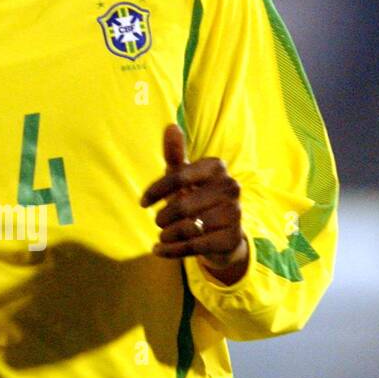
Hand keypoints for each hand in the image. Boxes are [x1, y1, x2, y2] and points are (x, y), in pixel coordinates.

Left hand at [140, 124, 248, 284]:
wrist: (221, 235)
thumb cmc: (196, 198)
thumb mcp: (183, 176)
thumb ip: (174, 154)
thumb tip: (171, 126)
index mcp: (217, 166)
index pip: (177, 176)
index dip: (156, 191)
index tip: (143, 203)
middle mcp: (231, 187)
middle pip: (182, 205)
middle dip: (163, 217)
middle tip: (159, 222)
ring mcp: (235, 212)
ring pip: (187, 227)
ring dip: (167, 235)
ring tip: (164, 235)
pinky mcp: (232, 238)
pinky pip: (194, 246)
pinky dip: (171, 250)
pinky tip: (159, 250)